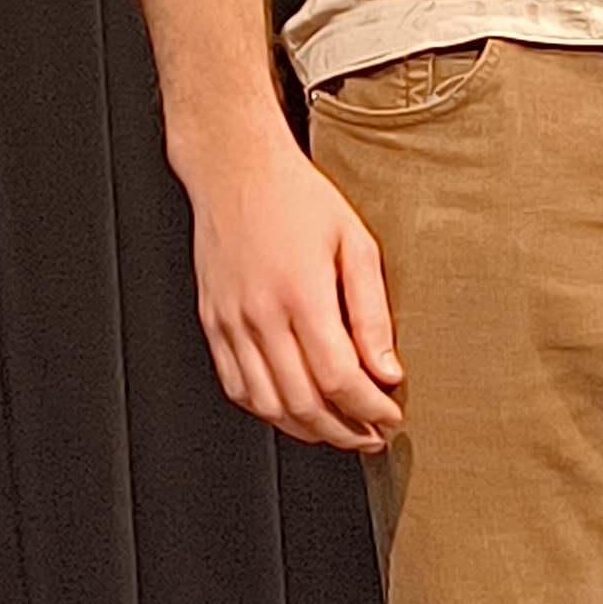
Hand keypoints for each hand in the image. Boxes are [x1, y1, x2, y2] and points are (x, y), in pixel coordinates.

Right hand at [183, 125, 405, 451]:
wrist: (235, 168)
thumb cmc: (297, 197)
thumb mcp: (356, 242)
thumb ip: (373, 312)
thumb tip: (387, 369)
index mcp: (302, 293)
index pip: (340, 378)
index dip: (371, 409)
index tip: (391, 415)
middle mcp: (260, 314)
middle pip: (305, 403)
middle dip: (345, 431)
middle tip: (371, 435)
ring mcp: (230, 322)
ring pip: (267, 405)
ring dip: (307, 430)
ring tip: (338, 430)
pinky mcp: (211, 323)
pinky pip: (236, 386)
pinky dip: (267, 410)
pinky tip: (293, 409)